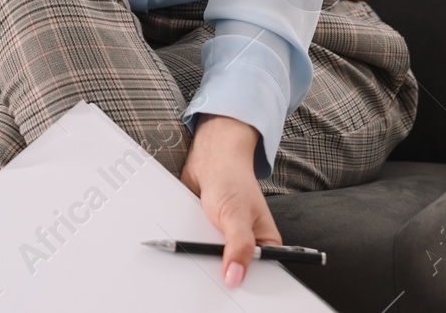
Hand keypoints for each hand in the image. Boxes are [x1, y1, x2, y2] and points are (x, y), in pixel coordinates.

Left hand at [180, 113, 281, 288]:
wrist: (210, 158)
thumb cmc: (232, 179)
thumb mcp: (237, 216)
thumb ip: (238, 246)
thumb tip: (235, 276)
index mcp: (265, 243)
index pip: (259, 274)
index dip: (244, 281)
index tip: (228, 286)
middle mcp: (246, 243)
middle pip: (232, 269)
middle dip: (218, 268)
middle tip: (205, 268)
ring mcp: (224, 239)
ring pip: (210, 259)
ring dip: (198, 254)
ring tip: (191, 246)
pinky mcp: (205, 232)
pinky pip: (194, 245)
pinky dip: (187, 243)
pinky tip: (180, 239)